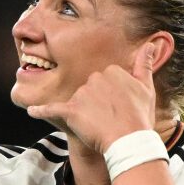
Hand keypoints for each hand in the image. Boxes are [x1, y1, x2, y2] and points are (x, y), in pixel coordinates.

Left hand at [27, 44, 156, 153]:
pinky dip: (42, 111)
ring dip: (83, 113)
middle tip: (110, 118)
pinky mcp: (71, 110)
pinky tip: (32, 112)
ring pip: (77, 101)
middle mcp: (95, 78)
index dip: (110, 97)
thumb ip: (145, 65)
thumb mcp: (146, 88)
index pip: (105, 81)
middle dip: (96, 103)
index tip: (119, 108)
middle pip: (89, 89)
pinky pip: (52, 109)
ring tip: (99, 126)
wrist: (130, 141)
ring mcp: (82, 94)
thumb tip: (151, 44)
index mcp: (112, 71)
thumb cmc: (140, 117)